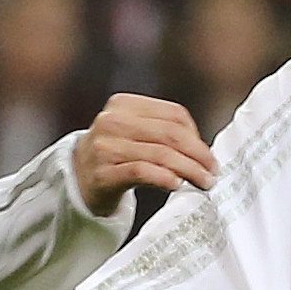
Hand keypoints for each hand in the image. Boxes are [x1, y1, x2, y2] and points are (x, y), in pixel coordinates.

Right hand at [72, 95, 218, 213]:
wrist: (78, 181)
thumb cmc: (115, 158)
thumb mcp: (134, 134)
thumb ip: (162, 133)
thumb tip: (204, 152)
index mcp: (123, 104)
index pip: (173, 115)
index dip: (197, 136)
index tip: (209, 157)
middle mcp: (112, 121)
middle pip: (169, 134)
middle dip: (198, 154)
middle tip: (212, 172)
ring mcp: (105, 147)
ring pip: (159, 154)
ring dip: (188, 170)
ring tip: (203, 182)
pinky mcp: (102, 173)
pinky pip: (141, 172)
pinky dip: (163, 177)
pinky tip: (177, 185)